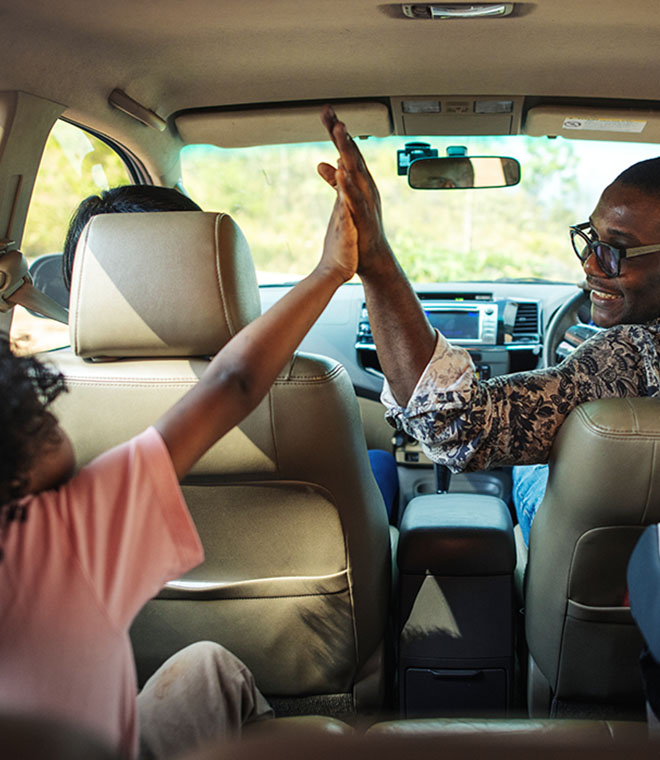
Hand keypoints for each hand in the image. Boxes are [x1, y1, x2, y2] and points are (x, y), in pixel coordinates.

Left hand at [317, 105, 392, 276]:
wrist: (371, 257)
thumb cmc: (360, 229)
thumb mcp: (342, 199)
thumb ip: (334, 180)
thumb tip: (322, 163)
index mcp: (359, 181)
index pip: (346, 150)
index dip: (336, 131)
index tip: (326, 112)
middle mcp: (365, 185)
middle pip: (351, 154)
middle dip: (341, 133)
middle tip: (331, 112)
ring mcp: (366, 199)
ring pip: (355, 170)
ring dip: (348, 150)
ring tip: (339, 131)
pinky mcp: (363, 216)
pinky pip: (355, 197)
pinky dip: (349, 183)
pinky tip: (342, 171)